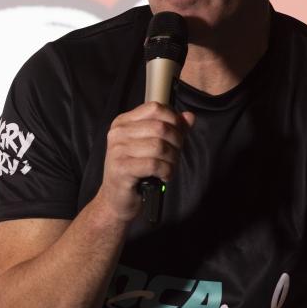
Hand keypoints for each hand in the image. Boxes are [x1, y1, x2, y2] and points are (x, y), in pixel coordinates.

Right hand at [93, 103, 195, 222]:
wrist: (117, 199)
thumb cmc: (136, 171)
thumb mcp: (152, 146)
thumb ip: (171, 129)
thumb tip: (189, 117)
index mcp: (123, 122)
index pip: (155, 108)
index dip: (174, 120)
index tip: (178, 135)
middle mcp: (118, 133)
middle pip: (160, 127)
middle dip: (176, 143)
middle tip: (175, 156)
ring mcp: (117, 151)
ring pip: (159, 146)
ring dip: (172, 159)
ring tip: (169, 167)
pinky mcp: (121, 168)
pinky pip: (154, 164)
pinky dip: (166, 171)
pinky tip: (164, 176)